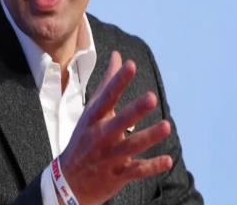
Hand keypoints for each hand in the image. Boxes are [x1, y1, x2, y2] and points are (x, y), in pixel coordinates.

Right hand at [58, 51, 172, 204]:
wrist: (68, 181)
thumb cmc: (84, 137)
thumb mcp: (92, 110)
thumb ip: (107, 83)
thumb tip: (118, 56)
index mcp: (95, 118)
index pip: (107, 96)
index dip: (119, 81)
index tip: (131, 65)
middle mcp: (101, 135)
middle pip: (119, 121)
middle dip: (134, 110)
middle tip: (151, 98)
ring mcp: (109, 156)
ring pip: (131, 146)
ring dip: (149, 137)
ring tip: (166, 126)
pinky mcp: (117, 175)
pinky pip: (137, 170)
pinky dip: (152, 166)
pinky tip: (168, 161)